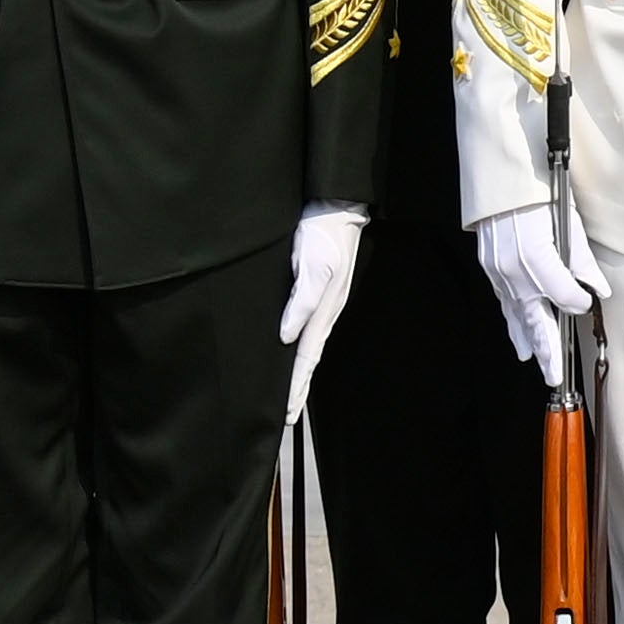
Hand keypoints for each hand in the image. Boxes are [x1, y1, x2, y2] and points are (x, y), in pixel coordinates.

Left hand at [277, 208, 367, 424]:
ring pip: (310, 346)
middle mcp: (324, 311)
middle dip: (299, 386)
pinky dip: (300, 351)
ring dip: (299, 372)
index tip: (287, 410)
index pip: (307, 356)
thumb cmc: (324, 235)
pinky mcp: (318, 292)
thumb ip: (301, 300)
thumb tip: (287, 336)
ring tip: (289, 393)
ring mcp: (323, 304)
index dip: (296, 383)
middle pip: (310, 357)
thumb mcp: (313, 266)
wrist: (336, 209)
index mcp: (324, 309)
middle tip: (287, 414)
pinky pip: (307, 330)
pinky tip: (293, 353)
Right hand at [473, 204, 599, 388]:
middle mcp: (516, 272)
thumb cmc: (540, 196)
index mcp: (538, 258)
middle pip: (535, 319)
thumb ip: (583, 261)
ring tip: (540, 365)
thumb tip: (598, 291)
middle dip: (548, 350)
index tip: (586, 304)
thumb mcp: (569, 222)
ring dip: (529, 343)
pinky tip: (520, 341)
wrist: (502, 183)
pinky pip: (504, 305)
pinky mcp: (492, 271)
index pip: (564, 296)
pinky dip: (513, 325)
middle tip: (556, 377)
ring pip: (517, 317)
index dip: (578, 302)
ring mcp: (500, 274)